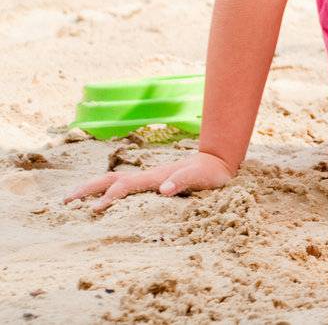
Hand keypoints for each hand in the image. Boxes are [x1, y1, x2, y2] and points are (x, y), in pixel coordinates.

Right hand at [64, 150, 234, 212]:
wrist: (218, 161)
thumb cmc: (210, 172)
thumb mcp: (200, 177)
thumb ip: (183, 181)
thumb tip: (164, 189)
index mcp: (154, 177)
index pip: (124, 187)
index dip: (109, 198)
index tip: (93, 210)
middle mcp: (147, 176)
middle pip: (110, 180)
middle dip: (87, 189)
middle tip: (64, 200)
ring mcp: (148, 178)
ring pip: (113, 181)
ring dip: (91, 188)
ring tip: (71, 198)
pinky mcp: (151, 182)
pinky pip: (122, 186)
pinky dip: (105, 191)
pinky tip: (98, 199)